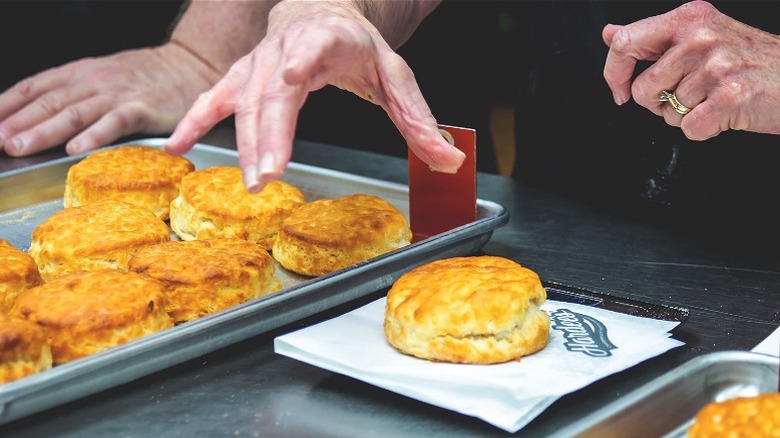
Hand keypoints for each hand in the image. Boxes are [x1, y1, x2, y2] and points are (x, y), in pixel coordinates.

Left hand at [0, 43, 219, 155]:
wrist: (189, 66)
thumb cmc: (147, 78)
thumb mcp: (103, 76)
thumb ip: (75, 94)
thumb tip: (39, 118)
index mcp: (79, 74)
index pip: (34, 87)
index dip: (7, 105)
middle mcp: (93, 81)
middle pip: (48, 102)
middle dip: (17, 122)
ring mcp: (116, 94)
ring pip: (73, 113)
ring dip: (43, 131)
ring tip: (20, 146)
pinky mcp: (141, 109)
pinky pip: (113, 123)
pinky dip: (93, 136)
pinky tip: (75, 148)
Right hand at [164, 0, 464, 192]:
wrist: (319, 13)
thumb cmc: (357, 47)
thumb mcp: (396, 77)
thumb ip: (419, 121)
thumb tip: (450, 160)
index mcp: (328, 39)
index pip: (315, 45)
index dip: (303, 58)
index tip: (293, 74)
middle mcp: (286, 48)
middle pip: (274, 90)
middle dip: (271, 133)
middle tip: (270, 175)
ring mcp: (258, 63)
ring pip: (245, 102)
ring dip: (244, 145)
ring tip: (251, 184)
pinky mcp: (241, 77)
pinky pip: (213, 100)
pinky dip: (195, 122)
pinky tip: (178, 147)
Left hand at [602, 0, 779, 139]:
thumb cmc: (748, 60)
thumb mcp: (701, 34)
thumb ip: (653, 37)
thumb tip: (610, 33)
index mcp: (690, 18)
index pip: (625, 43)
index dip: (614, 73)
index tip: (620, 89)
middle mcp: (701, 38)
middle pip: (643, 88)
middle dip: (658, 103)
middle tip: (688, 94)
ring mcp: (716, 67)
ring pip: (666, 113)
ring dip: (684, 115)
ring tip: (711, 99)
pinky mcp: (729, 97)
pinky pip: (689, 129)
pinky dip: (702, 129)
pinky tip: (722, 113)